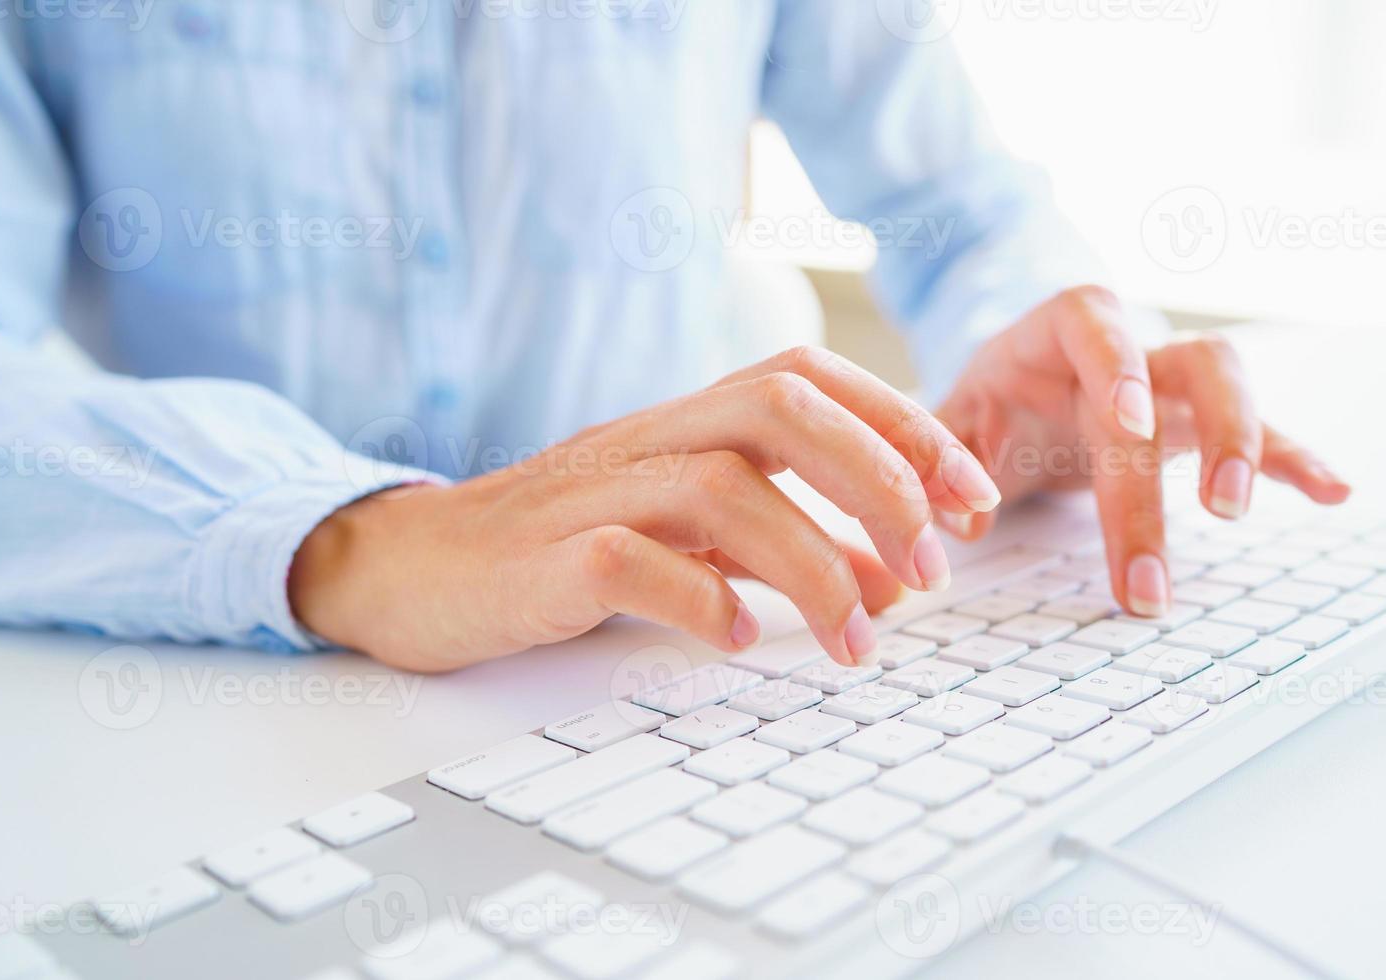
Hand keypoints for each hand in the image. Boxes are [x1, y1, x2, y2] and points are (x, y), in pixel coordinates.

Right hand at [290, 348, 1000, 671]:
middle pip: (780, 408)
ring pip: (720, 485)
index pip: (811, 381)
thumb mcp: (690, 532)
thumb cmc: (565, 546)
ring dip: (812, 565)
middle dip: (878, 481)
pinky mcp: (544, 558)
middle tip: (933, 570)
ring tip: (859, 640)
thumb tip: (894, 579)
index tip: (971, 501)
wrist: (414, 566)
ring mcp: (593, 492)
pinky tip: (739, 640)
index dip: (904, 428)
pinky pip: (632, 559)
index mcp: (688, 421)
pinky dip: (700, 597)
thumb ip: (786, 540)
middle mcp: (649, 438)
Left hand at [934, 286, 1350, 617]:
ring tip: (1237, 509)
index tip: (1130, 420)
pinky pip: (1258, 433)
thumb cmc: (990, 401)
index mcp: (1057, 329)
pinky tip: (1332, 491)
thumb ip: (946, 461)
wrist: (1017, 388)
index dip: (1117, 363)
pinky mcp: (1197, 423)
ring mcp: (1171, 383)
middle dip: (1196, 443)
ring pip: (1229, 385)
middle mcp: (1128, 347)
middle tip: (1208, 516)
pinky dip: (1293, 460)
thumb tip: (965, 519)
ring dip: (1248, 443)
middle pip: (1183, 370)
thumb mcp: (953, 420)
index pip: (1094, 321)